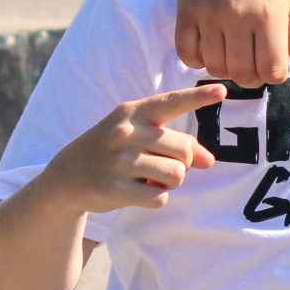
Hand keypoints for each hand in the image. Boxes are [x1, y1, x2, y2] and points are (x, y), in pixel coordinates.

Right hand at [37, 85, 227, 214]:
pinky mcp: (115, 188)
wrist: (67, 177)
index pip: (171, 102)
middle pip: (184, 149)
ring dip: (171, 182)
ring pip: (176, 175)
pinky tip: (138, 192)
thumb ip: (174, 142)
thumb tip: (209, 161)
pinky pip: (160, 198)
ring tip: (149, 178)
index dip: (199, 97)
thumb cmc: (112, 151)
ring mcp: (119, 160)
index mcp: (133, 112)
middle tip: (161, 165)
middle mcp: (126, 132)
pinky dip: (156, 198)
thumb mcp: (138, 136)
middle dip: (183, 162)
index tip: (223, 91)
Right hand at [174, 0, 289, 86]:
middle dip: (251, 77)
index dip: (275, 75)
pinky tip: (210, 47)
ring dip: (226, 68)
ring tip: (234, 54)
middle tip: (254, 66)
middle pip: (241, 74)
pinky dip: (197, 58)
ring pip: (214, 66)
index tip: (275, 65)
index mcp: (269, 13)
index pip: (271, 70)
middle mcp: (237, 16)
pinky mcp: (186, 7)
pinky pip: (186, 52)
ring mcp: (208, 12)